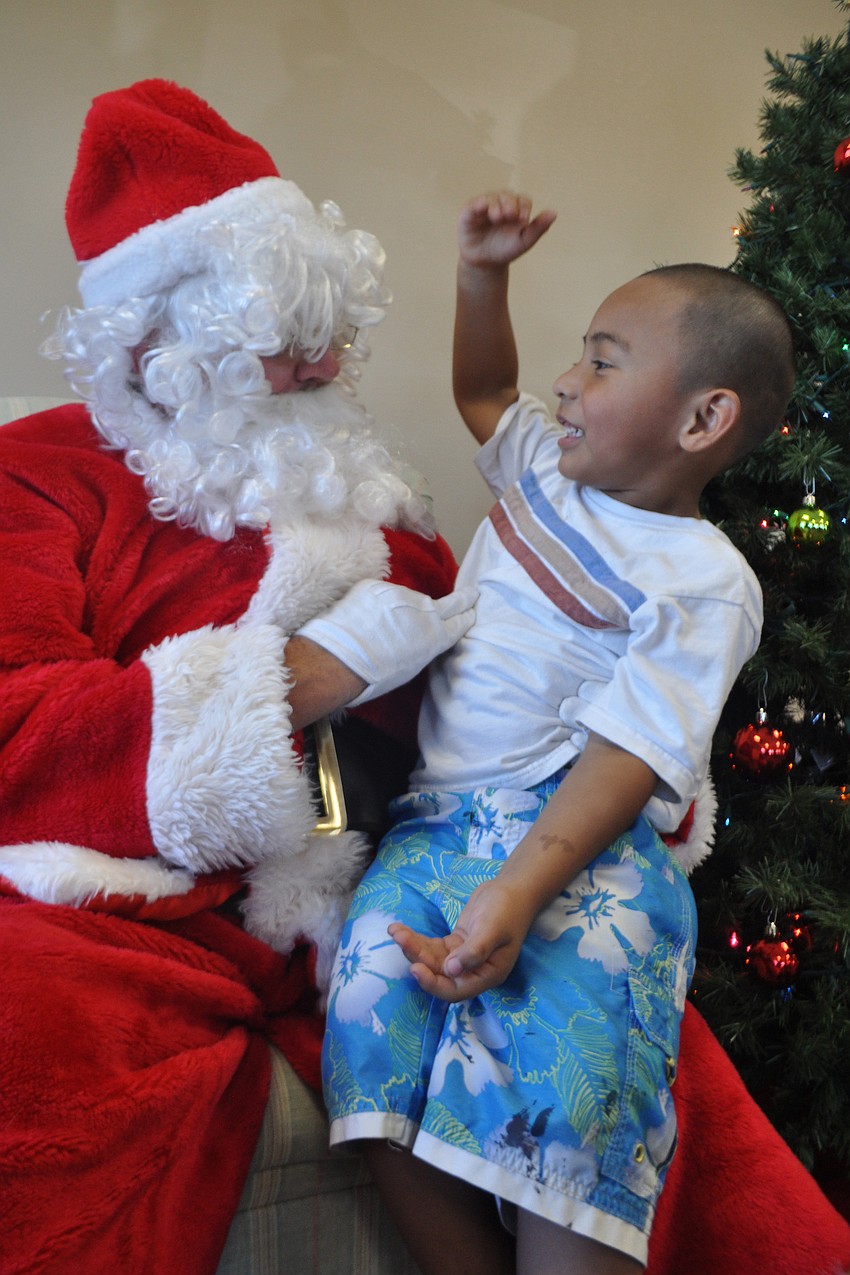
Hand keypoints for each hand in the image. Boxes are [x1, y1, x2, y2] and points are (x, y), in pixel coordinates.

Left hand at [295, 578, 476, 706]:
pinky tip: (365, 617)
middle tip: (472, 593)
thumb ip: (424, 645)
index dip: (466, 616)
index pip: (460, 621)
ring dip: (402, 608)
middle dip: (462, 599)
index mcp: (436, 635)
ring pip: (406, 599)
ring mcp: (399, 594)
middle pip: (449, 602)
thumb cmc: (375, 675)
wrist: (340, 658)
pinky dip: (376, 603)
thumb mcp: (411, 666)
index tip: (472, 610)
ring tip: (382, 626)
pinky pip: (381, 594)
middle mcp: (424, 610)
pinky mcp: (376, 586)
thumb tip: (421, 636)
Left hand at [389, 878, 534, 1001]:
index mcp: (487, 975)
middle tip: (400, 938)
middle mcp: (472, 972)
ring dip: (413, 947)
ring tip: (395, 930)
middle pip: (438, 975)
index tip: (415, 967)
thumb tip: (450, 971)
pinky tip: (401, 929)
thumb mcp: (492, 929)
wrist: (513, 890)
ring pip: (432, 960)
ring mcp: (462, 959)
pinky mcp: (455, 945)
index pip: (454, 990)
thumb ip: (473, 952)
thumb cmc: (507, 909)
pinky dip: (417, 940)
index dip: (432, 983)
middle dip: (417, 958)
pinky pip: (432, 948)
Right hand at [458, 191, 555, 270]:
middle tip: (510, 215)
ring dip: (495, 205)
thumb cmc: (506, 250)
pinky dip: (478, 203)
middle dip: (510, 203)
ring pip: (491, 197)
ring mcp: (485, 206)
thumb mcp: (525, 241)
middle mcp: (501, 203)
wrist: (484, 263)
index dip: (524, 206)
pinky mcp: (470, 211)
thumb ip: (539, 227)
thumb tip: (555, 212)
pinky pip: (474, 203)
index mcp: (516, 208)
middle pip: (507, 195)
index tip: (524, 219)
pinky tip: (482, 206)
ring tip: (497, 217)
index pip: (523, 200)